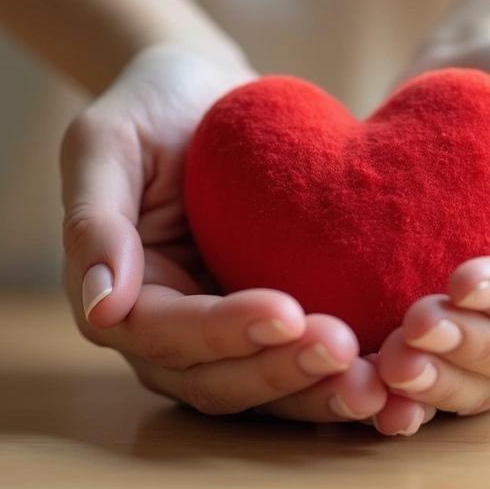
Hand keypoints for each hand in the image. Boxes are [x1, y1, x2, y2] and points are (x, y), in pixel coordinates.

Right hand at [60, 46, 386, 420]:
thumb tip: (100, 308)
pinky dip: (343, 383)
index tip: (287, 310)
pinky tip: (395, 381)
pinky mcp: (278, 328)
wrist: (211, 94)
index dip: (226, 332)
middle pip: (221, 380)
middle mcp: (173, 335)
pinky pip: (307, 370)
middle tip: (347, 350)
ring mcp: (228, 338)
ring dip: (319, 394)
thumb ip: (94, 220)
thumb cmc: (151, 105)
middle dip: (283, 373)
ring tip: (377, 382)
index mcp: (125, 298)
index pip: (170, 335)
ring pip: (268, 392)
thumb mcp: (104, 141)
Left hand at [371, 38, 489, 434]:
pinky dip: (397, 393)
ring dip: (432, 384)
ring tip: (382, 367)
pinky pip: (424, 373)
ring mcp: (484, 324)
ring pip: (473, 384)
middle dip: (468, 350)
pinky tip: (361, 390)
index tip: (463, 279)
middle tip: (412, 326)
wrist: (460, 81)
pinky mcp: (427, 322)